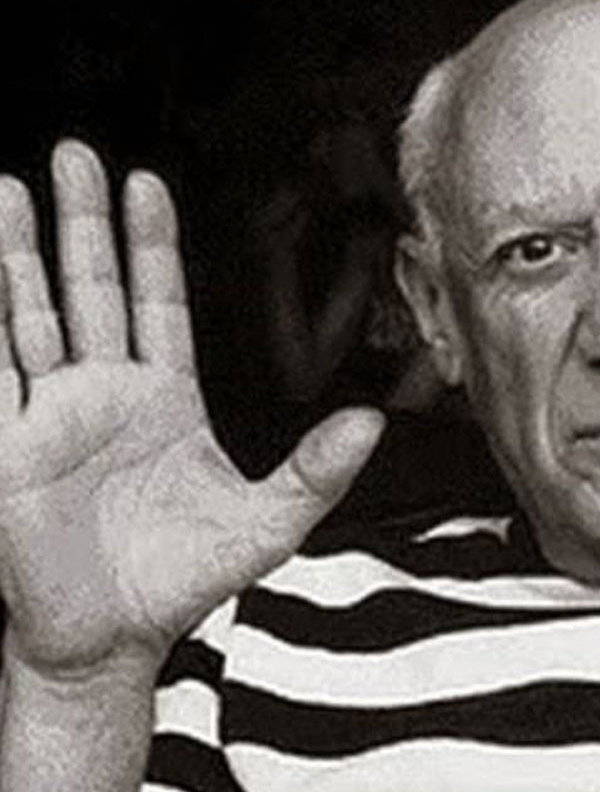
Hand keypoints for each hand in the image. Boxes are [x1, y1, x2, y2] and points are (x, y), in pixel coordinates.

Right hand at [0, 141, 383, 681]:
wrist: (113, 637)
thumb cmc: (186, 578)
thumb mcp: (268, 523)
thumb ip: (316, 471)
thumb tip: (371, 422)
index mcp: (165, 398)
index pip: (157, 303)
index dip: (151, 245)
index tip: (144, 184)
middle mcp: (105, 394)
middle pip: (91, 290)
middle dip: (82, 225)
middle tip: (74, 154)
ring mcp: (51, 416)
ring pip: (30, 317)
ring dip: (17, 257)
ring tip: (9, 188)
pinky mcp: (7, 447)